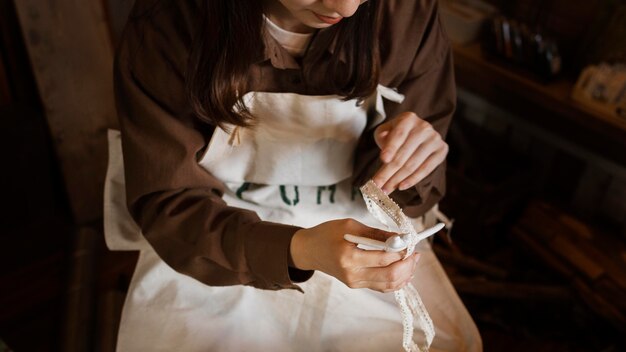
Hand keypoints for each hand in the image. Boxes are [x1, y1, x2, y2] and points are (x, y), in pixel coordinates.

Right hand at [290, 219, 420, 292]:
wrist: (309, 250)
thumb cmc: (327, 233)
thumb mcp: (351, 225)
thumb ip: (377, 234)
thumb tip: (401, 238)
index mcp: (349, 257)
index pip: (384, 258)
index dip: (402, 250)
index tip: (411, 241)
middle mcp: (352, 274)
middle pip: (389, 275)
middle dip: (407, 265)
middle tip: (416, 253)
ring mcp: (354, 282)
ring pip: (388, 284)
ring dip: (405, 274)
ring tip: (413, 260)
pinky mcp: (356, 285)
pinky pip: (381, 287)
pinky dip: (396, 281)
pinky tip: (404, 271)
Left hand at [372, 112, 447, 193]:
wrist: (416, 133)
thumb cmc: (396, 134)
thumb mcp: (385, 131)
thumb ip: (382, 137)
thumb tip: (384, 148)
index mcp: (408, 119)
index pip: (398, 135)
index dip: (390, 148)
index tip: (383, 160)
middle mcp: (424, 127)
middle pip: (403, 154)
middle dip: (388, 172)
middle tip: (377, 185)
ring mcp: (434, 139)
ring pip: (413, 165)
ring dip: (397, 180)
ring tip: (385, 190)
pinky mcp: (442, 150)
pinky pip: (426, 169)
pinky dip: (412, 180)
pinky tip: (401, 186)